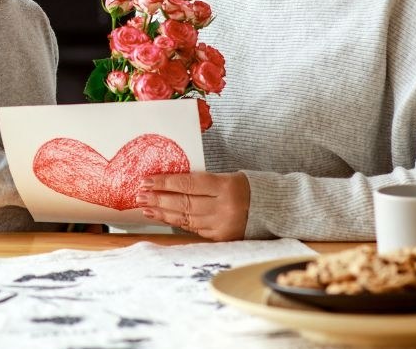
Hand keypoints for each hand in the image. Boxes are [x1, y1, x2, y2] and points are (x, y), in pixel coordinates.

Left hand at [135, 171, 250, 240]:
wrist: (276, 208)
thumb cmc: (248, 188)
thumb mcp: (228, 178)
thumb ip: (202, 183)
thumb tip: (170, 184)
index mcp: (226, 187)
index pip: (188, 184)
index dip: (165, 183)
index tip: (146, 181)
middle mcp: (224, 208)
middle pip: (184, 203)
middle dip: (159, 198)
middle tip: (140, 195)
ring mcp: (222, 225)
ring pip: (186, 218)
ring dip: (163, 212)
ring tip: (146, 207)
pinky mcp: (221, 238)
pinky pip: (194, 228)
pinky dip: (177, 222)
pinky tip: (163, 217)